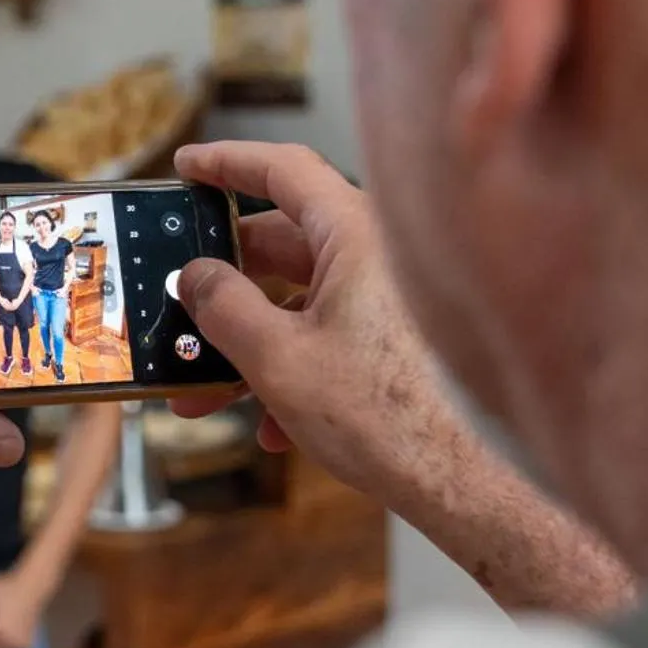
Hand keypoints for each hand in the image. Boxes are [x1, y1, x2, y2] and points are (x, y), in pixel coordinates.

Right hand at [171, 141, 475, 503]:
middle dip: (223, 283)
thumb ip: (222, 307)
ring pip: (302, 302)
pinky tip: (272, 427)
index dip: (226, 163)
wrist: (467, 484)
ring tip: (205, 390)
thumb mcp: (278, 360)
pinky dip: (294, 370)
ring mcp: (391, 299)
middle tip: (180, 296)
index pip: (282, 170)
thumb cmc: (392, 418)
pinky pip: (333, 337)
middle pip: (283, 245)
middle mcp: (379, 255)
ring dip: (249, 344)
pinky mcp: (400, 341)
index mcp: (355, 234)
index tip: (188, 167)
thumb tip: (194, 277)